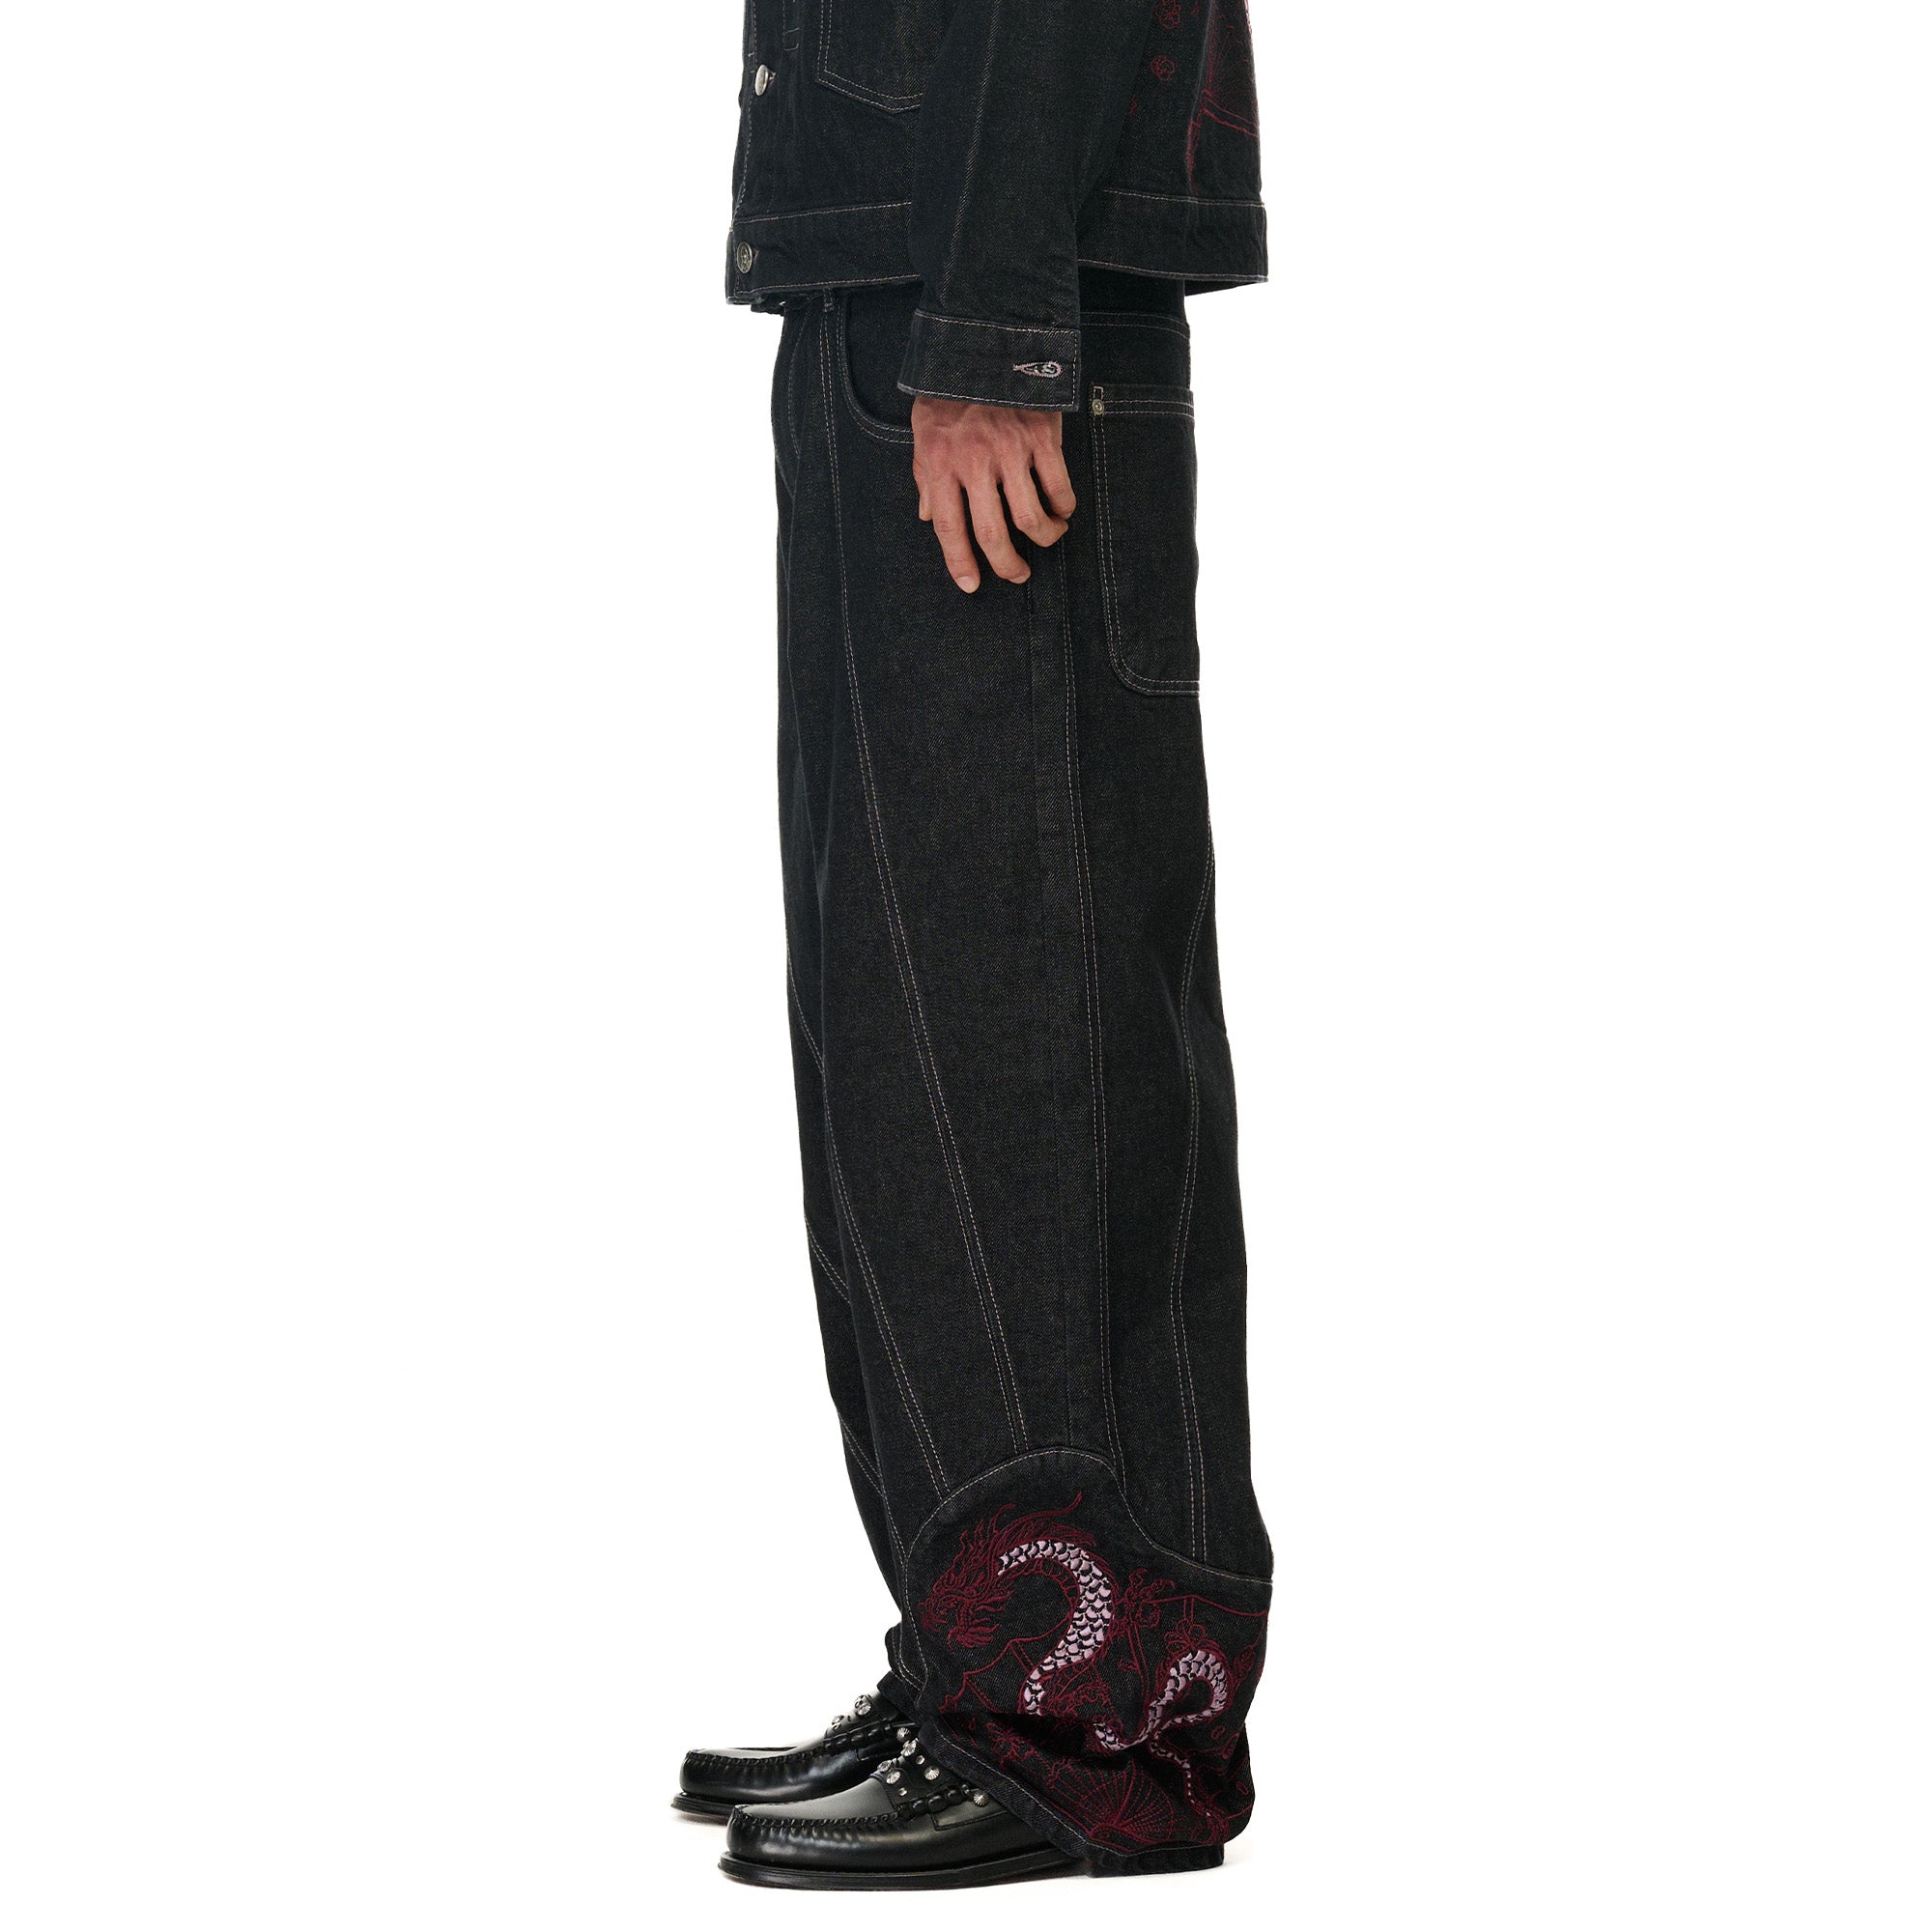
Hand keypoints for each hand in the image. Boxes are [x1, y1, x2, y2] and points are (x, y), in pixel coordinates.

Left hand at [911, 397, 1076, 592]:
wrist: (983, 342)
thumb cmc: (949, 392)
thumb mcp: (923, 433)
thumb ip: (925, 477)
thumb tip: (927, 516)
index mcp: (941, 465)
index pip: (949, 528)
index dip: (960, 562)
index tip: (971, 585)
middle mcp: (975, 463)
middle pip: (993, 533)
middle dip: (1007, 564)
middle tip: (1017, 574)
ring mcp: (1010, 451)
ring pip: (1031, 517)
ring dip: (1044, 537)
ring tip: (1047, 538)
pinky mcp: (1041, 437)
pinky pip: (1058, 486)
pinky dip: (1063, 507)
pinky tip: (1061, 510)